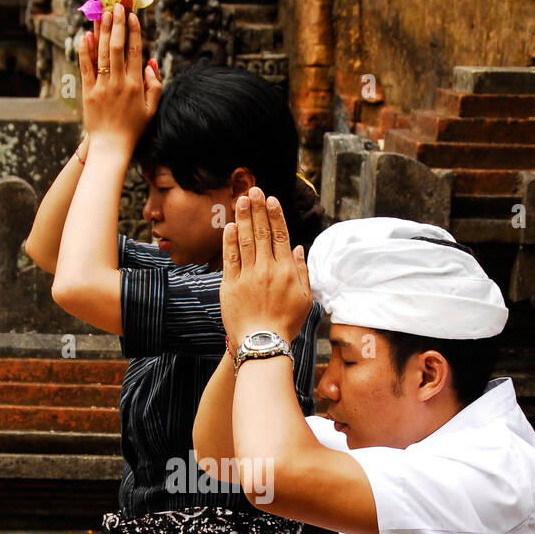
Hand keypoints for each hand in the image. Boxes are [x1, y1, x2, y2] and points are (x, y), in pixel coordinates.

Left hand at [79, 3, 161, 152]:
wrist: (111, 147)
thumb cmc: (134, 129)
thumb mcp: (152, 109)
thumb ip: (155, 85)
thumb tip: (151, 62)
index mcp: (136, 85)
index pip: (135, 52)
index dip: (134, 31)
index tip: (133, 15)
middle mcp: (119, 83)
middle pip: (117, 47)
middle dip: (117, 24)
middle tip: (116, 7)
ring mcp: (102, 87)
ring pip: (101, 53)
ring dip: (101, 31)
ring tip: (103, 13)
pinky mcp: (88, 92)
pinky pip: (86, 67)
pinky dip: (84, 50)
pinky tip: (84, 35)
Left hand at [220, 187, 312, 354]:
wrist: (263, 343)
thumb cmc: (286, 324)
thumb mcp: (305, 299)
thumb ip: (302, 271)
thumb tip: (299, 248)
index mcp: (287, 270)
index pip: (280, 235)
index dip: (275, 215)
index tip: (271, 200)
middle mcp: (267, 269)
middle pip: (261, 232)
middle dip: (257, 208)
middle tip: (253, 190)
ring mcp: (248, 276)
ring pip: (245, 240)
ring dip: (243, 217)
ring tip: (241, 199)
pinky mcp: (231, 285)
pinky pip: (230, 258)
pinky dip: (229, 241)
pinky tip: (230, 226)